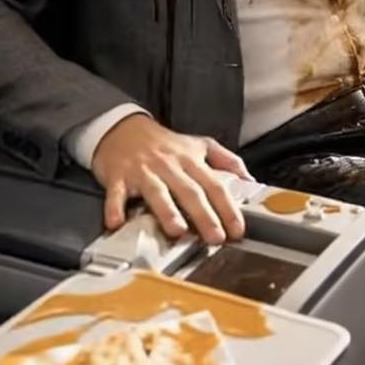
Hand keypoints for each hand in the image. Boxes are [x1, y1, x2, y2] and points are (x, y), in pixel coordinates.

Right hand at [92, 114, 253, 244]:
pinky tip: (117, 222)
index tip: (237, 229)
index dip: (228, 208)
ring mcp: (144, 171)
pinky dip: (115, 207)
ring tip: (177, 230)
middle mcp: (169, 166)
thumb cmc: (163, 142)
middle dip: (204, 215)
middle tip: (215, 237)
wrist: (123, 128)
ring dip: (167, 211)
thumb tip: (249, 180)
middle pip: (190, 191)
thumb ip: (226, 160)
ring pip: (158, 191)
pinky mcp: (118, 176)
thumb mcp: (199, 144)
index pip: (214, 185)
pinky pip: (116, 193)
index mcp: (190, 160)